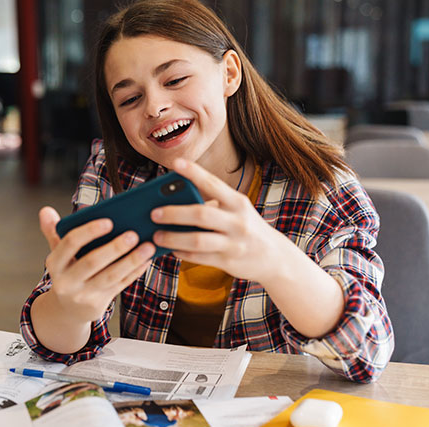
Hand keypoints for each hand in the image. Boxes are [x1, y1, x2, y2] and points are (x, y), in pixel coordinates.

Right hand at [38, 206, 155, 323]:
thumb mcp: (58, 254)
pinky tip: (146, 260)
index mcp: (55, 263)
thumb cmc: (67, 272)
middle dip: (114, 248)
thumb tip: (45, 210)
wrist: (66, 310)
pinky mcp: (98, 305)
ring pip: (110, 276)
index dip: (89, 231)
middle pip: (92, 262)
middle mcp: (66, 281)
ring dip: (131, 261)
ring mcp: (82, 296)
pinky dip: (134, 273)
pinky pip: (120, 286)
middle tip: (134, 234)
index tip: (109, 221)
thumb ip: (53, 232)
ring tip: (148, 247)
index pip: (70, 243)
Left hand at [150, 159, 284, 282]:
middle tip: (154, 213)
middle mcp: (237, 221)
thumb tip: (175, 201)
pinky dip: (181, 253)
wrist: (274, 256)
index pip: (213, 183)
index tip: (176, 163)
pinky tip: (171, 249)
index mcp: (238, 202)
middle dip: (174, 212)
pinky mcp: (228, 261)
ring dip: (173, 237)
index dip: (194, 172)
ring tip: (156, 236)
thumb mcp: (236, 210)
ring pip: (197, 240)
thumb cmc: (246, 227)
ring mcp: (234, 243)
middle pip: (200, 213)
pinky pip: (199, 257)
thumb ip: (213, 204)